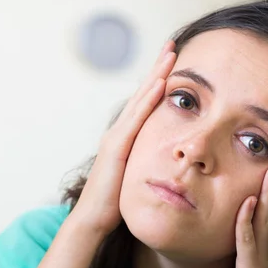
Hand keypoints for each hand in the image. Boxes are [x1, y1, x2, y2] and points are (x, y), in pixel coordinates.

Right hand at [71, 41, 176, 235]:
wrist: (94, 220)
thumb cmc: (115, 202)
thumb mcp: (137, 176)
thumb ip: (147, 162)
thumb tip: (165, 160)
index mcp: (127, 138)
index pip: (146, 104)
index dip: (159, 82)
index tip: (173, 64)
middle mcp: (120, 132)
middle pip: (142, 95)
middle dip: (158, 69)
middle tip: (172, 47)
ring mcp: (117, 137)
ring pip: (140, 100)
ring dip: (156, 76)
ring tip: (170, 56)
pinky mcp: (117, 147)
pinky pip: (136, 119)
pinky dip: (148, 100)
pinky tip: (161, 84)